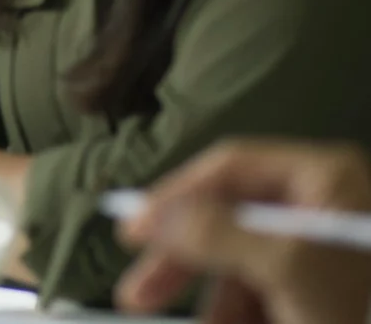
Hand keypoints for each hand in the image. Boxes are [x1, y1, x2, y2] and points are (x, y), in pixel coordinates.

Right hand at [116, 140, 370, 323]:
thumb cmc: (362, 303)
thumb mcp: (285, 266)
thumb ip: (213, 232)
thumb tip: (150, 214)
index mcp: (325, 178)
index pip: (230, 168)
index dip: (174, 196)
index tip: (130, 232)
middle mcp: (325, 204)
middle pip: (232, 218)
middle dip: (184, 261)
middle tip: (136, 293)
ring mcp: (329, 249)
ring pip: (248, 264)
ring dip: (213, 300)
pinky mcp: (329, 290)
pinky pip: (272, 291)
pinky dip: (242, 310)